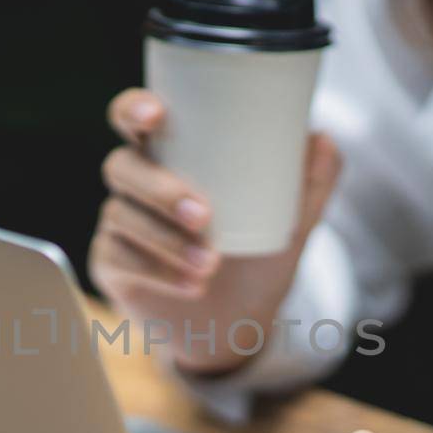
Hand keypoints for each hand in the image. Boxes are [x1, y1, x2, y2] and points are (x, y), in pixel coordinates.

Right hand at [87, 89, 340, 374]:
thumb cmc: (256, 258)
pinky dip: (158, 271)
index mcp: (172, 153)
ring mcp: (119, 223)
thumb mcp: (291, 223)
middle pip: (123, 166)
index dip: (134, 109)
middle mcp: (138, 182)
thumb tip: (323, 138)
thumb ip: (311, 183)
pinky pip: (118, 259)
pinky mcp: (109, 264)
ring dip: (166, 240)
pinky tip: (192, 284)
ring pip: (122, 216)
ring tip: (209, 264)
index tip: (156, 115)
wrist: (238, 323)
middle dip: (161, 189)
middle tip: (205, 217)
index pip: (133, 116)